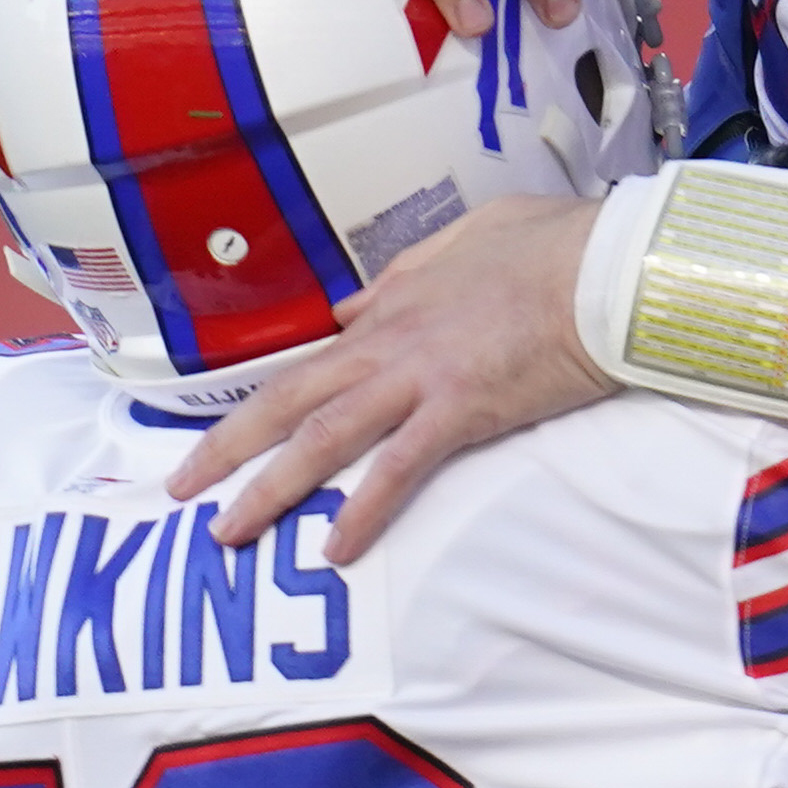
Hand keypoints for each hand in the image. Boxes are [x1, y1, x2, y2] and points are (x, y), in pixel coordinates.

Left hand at [173, 194, 608, 559]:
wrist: (605, 264)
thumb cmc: (555, 245)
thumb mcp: (469, 238)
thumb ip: (409, 270)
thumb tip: (360, 299)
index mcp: (393, 306)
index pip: (314, 361)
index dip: (267, 400)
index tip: (232, 434)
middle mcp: (391, 342)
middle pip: (290, 398)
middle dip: (227, 444)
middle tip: (182, 486)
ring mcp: (421, 376)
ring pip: (323, 435)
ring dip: (269, 486)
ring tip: (229, 531)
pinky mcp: (462, 408)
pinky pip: (399, 468)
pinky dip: (363, 510)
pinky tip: (337, 549)